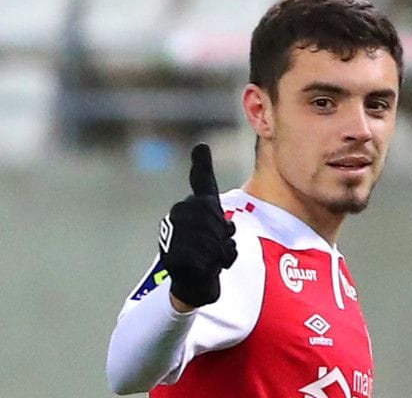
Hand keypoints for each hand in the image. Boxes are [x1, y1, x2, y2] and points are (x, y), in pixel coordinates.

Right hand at [158, 143, 236, 307]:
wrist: (194, 282)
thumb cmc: (208, 248)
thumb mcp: (216, 221)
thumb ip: (212, 193)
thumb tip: (200, 146)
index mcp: (190, 205)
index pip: (203, 185)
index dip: (206, 176)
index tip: (201, 147)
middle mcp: (177, 216)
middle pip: (216, 219)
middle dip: (224, 237)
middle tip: (217, 246)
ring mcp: (172, 236)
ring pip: (212, 241)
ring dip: (220, 253)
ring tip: (211, 258)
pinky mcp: (172, 258)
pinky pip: (206, 259)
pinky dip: (213, 267)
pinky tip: (205, 268)